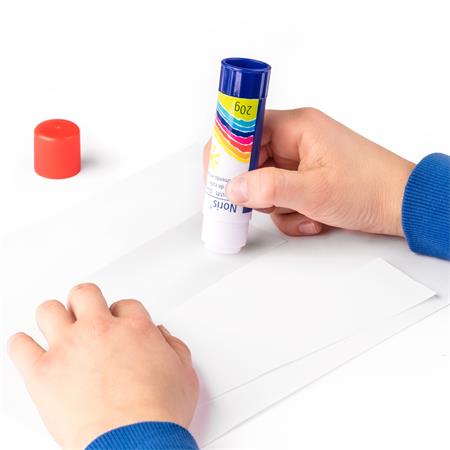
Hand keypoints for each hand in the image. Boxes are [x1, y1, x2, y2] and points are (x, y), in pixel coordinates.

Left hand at [7, 283, 198, 449]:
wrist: (134, 443)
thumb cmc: (157, 414)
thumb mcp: (185, 374)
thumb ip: (174, 348)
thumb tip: (163, 337)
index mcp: (135, 328)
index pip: (125, 304)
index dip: (122, 313)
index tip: (119, 323)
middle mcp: (100, 330)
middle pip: (85, 294)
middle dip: (86, 301)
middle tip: (86, 312)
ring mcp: (69, 348)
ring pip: (49, 310)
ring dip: (53, 317)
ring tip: (57, 327)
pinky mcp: (43, 372)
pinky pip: (20, 346)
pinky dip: (22, 345)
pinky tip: (29, 350)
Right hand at [204, 108, 414, 236]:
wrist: (402, 204)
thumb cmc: (371, 187)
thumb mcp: (314, 190)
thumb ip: (269, 188)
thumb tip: (234, 188)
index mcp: (297, 127)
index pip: (244, 129)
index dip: (226, 152)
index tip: (218, 177)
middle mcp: (296, 140)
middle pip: (251, 161)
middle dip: (256, 189)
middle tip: (262, 204)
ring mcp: (301, 161)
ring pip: (265, 183)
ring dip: (277, 206)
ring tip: (303, 213)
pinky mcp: (306, 179)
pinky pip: (281, 196)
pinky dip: (290, 212)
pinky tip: (311, 219)